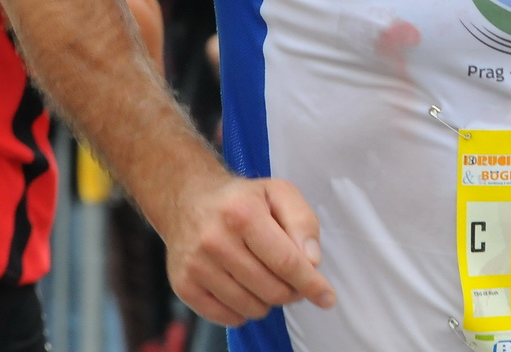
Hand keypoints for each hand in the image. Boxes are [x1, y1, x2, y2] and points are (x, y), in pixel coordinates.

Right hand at [164, 175, 335, 326]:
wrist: (187, 199)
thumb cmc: (240, 199)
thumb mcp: (278, 193)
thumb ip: (302, 222)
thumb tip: (312, 262)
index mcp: (242, 213)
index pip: (286, 262)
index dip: (311, 283)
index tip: (326, 297)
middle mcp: (215, 240)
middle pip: (272, 290)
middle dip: (291, 290)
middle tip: (290, 278)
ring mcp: (196, 265)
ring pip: (252, 307)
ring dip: (267, 300)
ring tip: (263, 277)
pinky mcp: (183, 285)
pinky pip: (227, 317)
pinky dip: (243, 310)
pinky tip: (242, 287)